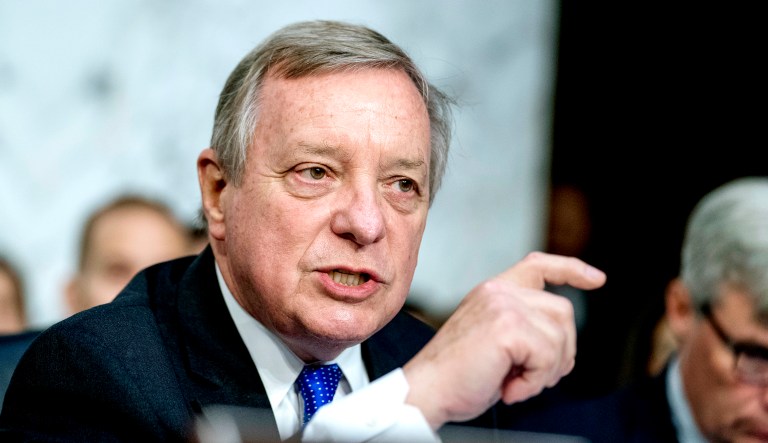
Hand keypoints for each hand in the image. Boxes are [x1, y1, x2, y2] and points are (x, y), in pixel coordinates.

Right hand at [403, 252, 605, 428]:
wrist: (426, 392)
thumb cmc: (456, 376)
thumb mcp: (493, 341)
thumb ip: (522, 326)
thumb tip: (563, 340)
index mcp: (493, 291)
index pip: (538, 266)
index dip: (570, 269)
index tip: (597, 280)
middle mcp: (498, 290)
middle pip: (563, 312)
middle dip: (560, 351)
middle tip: (530, 377)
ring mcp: (503, 305)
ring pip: (560, 337)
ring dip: (545, 372)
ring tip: (514, 383)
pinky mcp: (507, 326)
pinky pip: (548, 357)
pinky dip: (534, 382)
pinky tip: (508, 389)